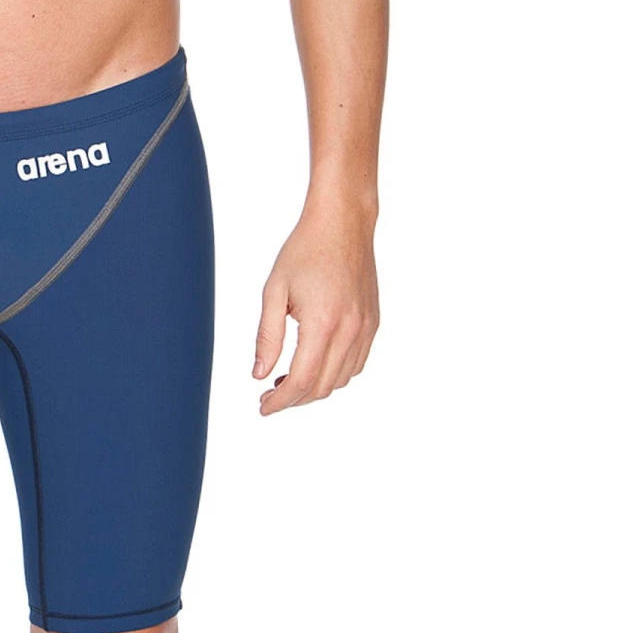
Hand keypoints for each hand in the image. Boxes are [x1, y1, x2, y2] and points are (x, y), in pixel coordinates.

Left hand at [253, 196, 378, 414]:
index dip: (280, 401)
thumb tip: (259, 374)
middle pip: (322, 387)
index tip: (263, 407)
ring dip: (314, 388)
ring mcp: (366, 329)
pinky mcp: (374, 324)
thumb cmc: (305, 250)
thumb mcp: (274, 291)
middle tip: (269, 395)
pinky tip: (314, 363)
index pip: (301, 381)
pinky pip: (356, 364)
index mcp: (322, 324)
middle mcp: (350, 331)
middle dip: (294, 399)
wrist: (342, 225)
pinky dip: (335, 374)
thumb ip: (267, 336)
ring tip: (287, 379)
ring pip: (341, 380)